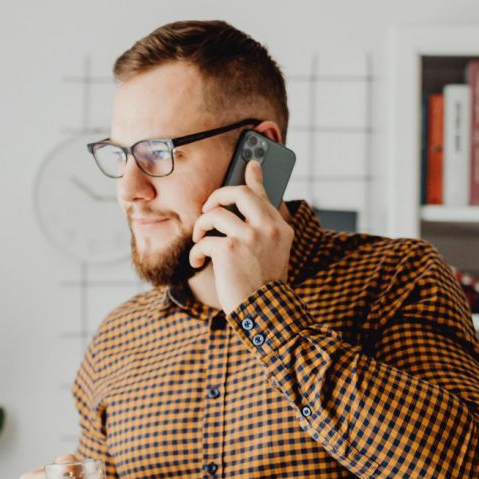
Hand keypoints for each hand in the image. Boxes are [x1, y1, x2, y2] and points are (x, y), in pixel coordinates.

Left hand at [190, 161, 293, 314]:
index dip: (254, 177)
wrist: (266, 314)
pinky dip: (197, 253)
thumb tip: (243, 213)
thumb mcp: (271, 255)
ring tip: (199, 240)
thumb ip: (261, 231)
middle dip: (217, 196)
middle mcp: (268, 228)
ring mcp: (250, 237)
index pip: (264, 194)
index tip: (250, 163)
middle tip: (208, 208)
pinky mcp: (230, 249)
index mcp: (281, 228)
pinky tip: (198, 264)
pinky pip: (205, 241)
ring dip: (201, 226)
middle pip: (239, 193)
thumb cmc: (264, 288)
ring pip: (216, 213)